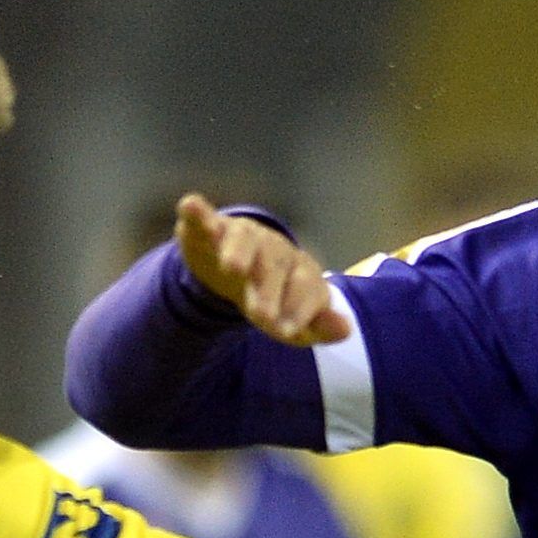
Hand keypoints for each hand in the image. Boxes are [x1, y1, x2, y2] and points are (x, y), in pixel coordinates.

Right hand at [172, 195, 351, 349]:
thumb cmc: (276, 297)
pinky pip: (204, 218)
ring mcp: (243, 236)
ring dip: (238, 251)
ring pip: (243, 240)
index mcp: (300, 271)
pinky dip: (198, 212)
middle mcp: (274, 250)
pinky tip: (190, 206)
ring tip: (232, 268)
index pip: (307, 288)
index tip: (288, 330)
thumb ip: (318, 326)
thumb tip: (346, 330)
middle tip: (262, 317)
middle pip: (274, 268)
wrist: (241, 268)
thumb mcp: (296, 319)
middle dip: (268, 291)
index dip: (299, 307)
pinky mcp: (211, 230)